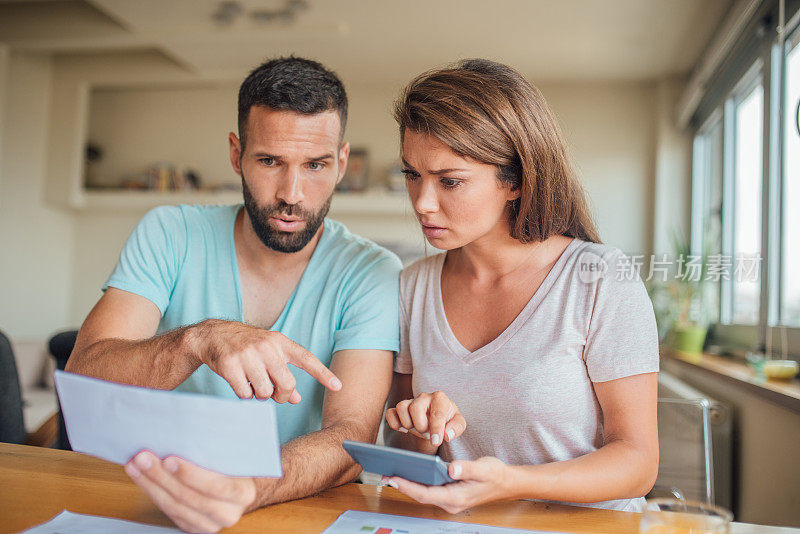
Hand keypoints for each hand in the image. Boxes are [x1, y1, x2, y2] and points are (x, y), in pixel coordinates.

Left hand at [125, 450, 261, 532]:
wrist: (237, 489)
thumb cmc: (233, 465)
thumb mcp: (235, 454)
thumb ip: (220, 446)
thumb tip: (195, 423)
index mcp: (243, 493)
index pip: (217, 486)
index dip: (191, 474)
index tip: (169, 459)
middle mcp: (228, 513)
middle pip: (189, 497)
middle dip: (162, 476)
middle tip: (143, 458)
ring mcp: (209, 524)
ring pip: (174, 507)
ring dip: (151, 484)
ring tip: (136, 465)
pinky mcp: (193, 527)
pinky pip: (168, 512)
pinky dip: (152, 493)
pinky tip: (141, 477)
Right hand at [191, 319, 341, 402]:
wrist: (213, 334)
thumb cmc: (247, 347)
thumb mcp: (269, 354)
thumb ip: (284, 374)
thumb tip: (297, 398)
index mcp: (280, 342)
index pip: (307, 359)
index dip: (323, 374)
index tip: (338, 386)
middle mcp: (267, 346)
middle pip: (286, 384)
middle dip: (281, 395)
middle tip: (272, 394)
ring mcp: (248, 354)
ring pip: (264, 392)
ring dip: (260, 395)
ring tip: (252, 383)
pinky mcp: (230, 364)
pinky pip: (245, 394)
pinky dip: (244, 395)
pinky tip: (240, 383)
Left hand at [381, 457, 511, 513]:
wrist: (507, 482)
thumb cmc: (496, 474)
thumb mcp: (484, 468)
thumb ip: (467, 468)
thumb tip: (451, 469)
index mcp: (456, 498)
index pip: (426, 494)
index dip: (408, 486)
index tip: (394, 478)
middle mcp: (451, 502)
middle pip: (422, 495)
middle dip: (403, 485)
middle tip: (385, 473)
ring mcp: (450, 500)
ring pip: (424, 493)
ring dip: (409, 484)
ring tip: (392, 471)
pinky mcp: (450, 494)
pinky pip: (430, 490)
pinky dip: (419, 482)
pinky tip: (410, 471)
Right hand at [385, 391, 465, 449]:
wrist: (436, 421)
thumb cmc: (447, 420)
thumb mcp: (458, 424)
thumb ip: (456, 428)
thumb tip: (446, 435)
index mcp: (439, 398)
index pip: (436, 413)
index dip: (436, 429)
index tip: (436, 441)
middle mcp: (424, 397)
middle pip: (415, 408)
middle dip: (421, 426)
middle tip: (427, 432)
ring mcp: (410, 401)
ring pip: (401, 407)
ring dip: (408, 424)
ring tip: (416, 429)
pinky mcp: (399, 409)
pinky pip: (390, 413)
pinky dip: (395, 423)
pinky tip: (404, 429)